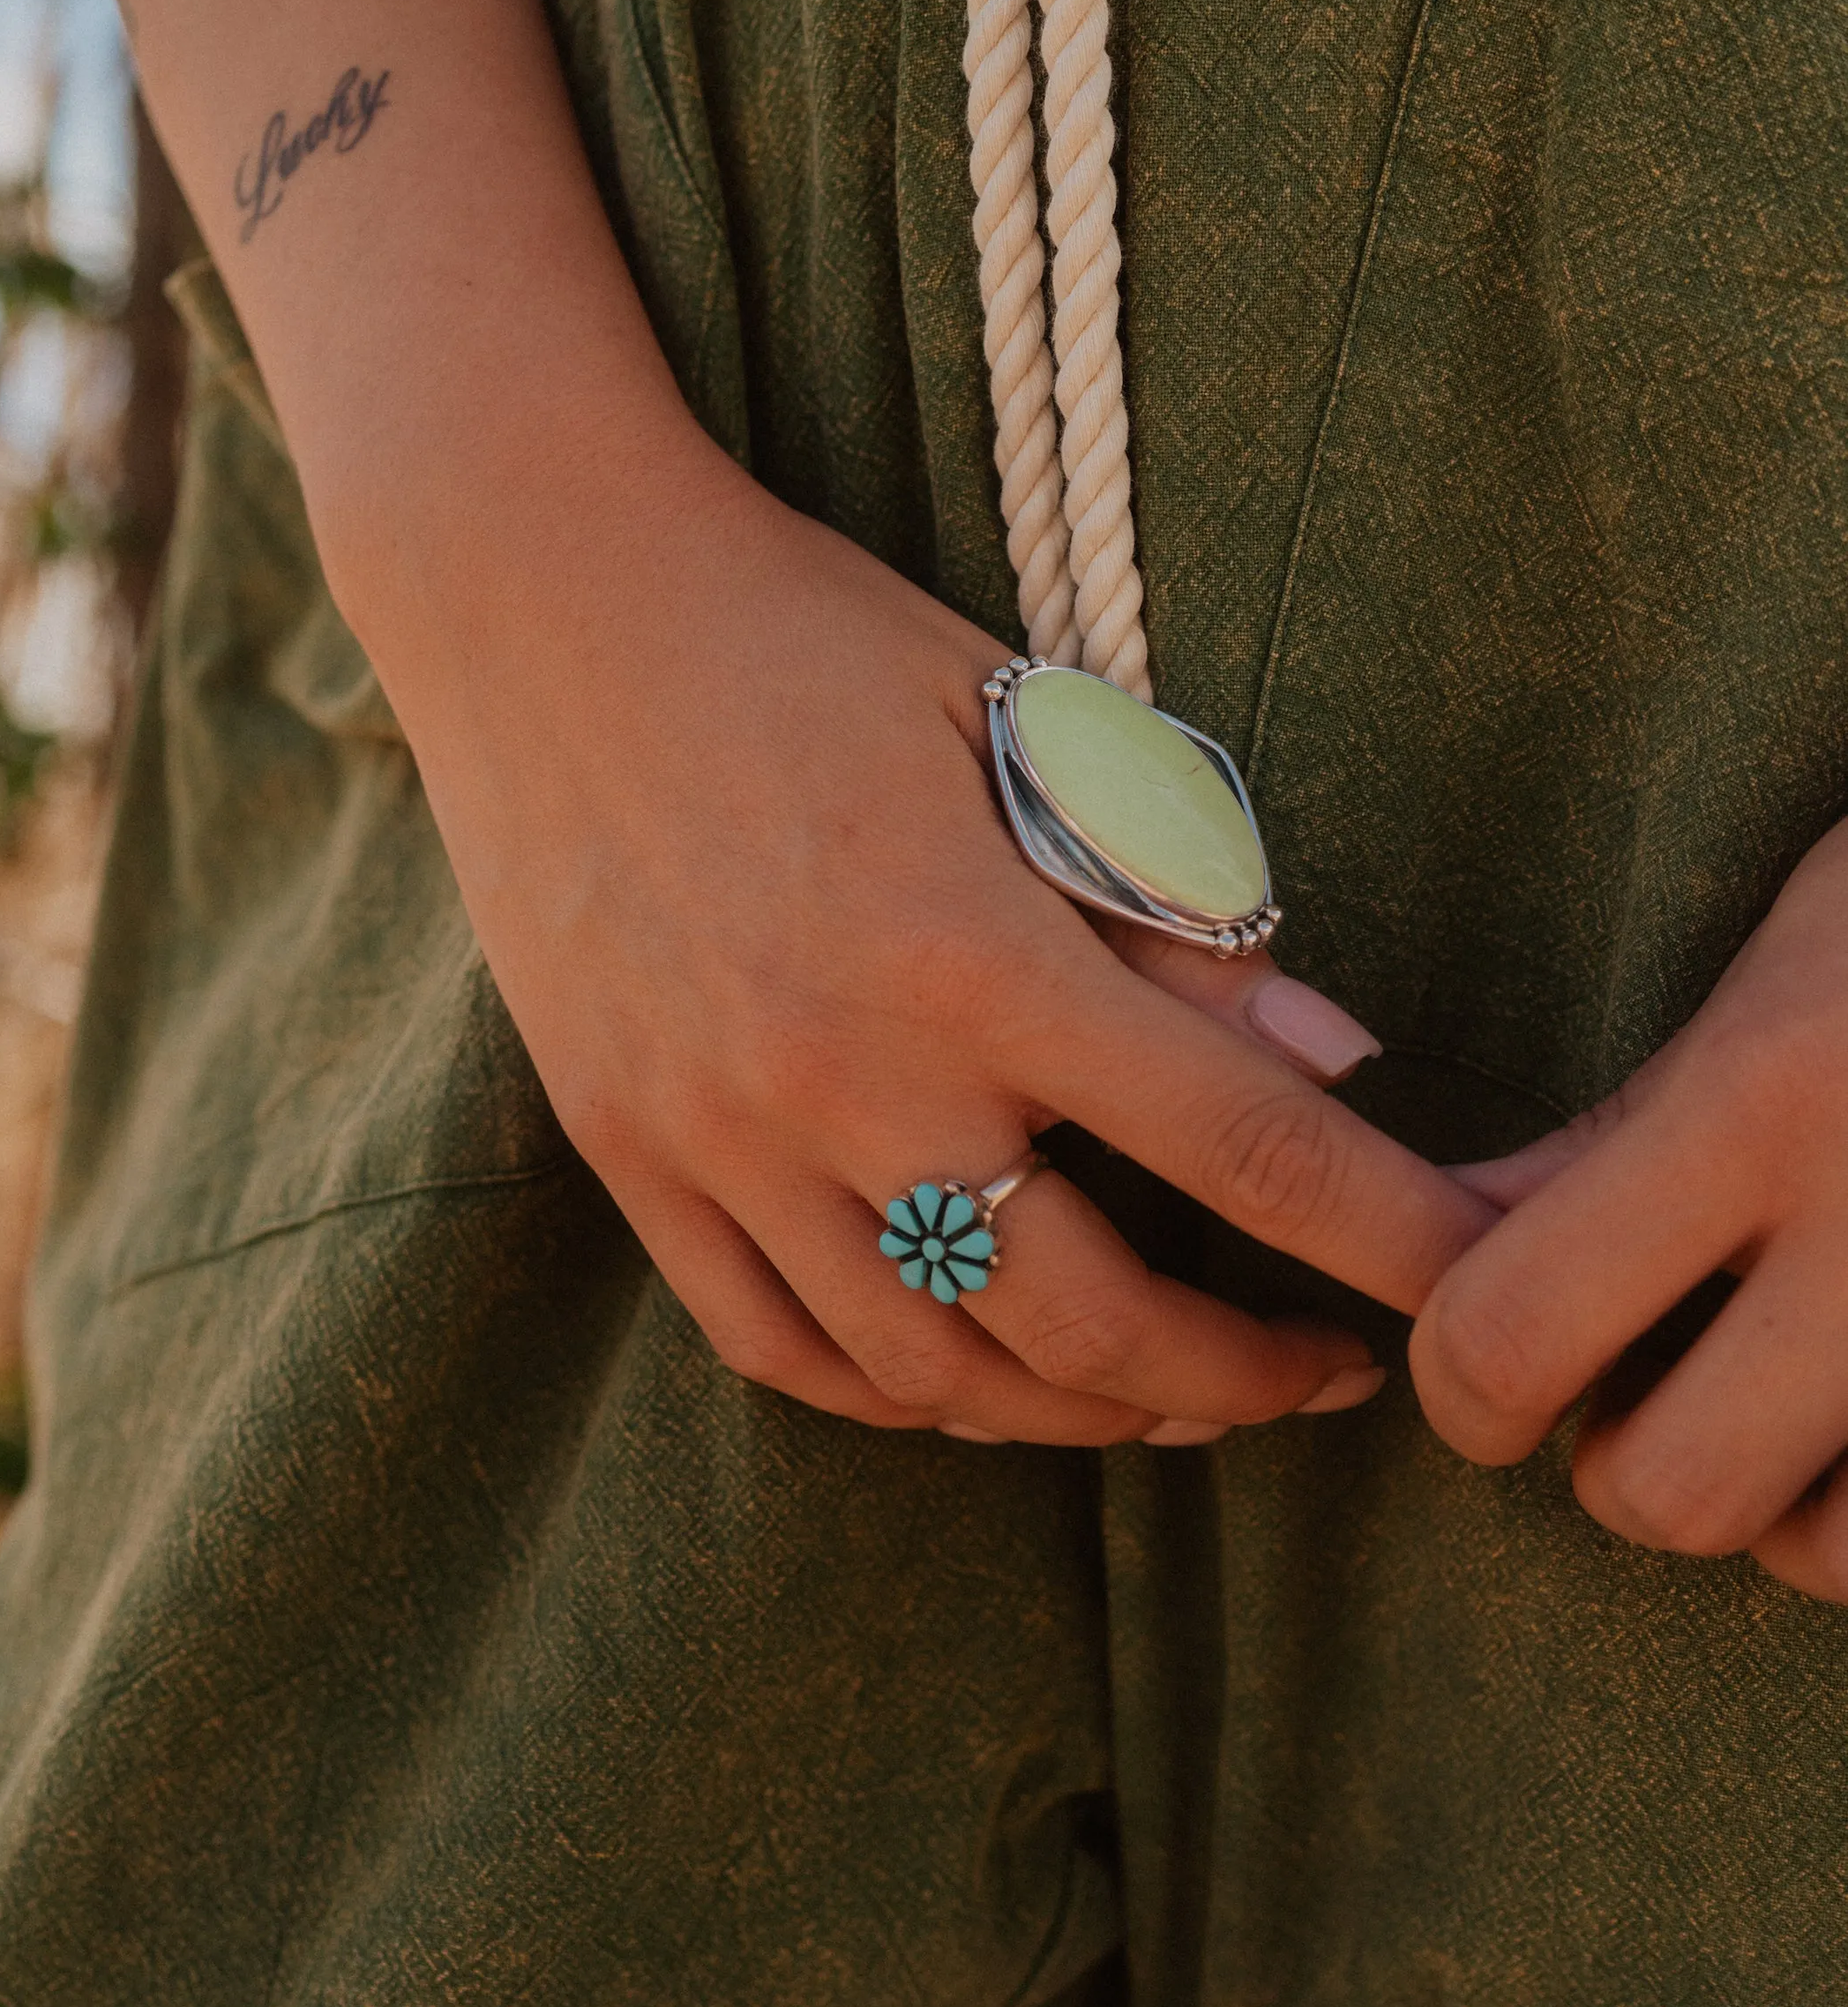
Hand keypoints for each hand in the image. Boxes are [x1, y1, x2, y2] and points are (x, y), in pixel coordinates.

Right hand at [355, 414, 1490, 1448]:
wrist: (538, 597)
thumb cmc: (806, 635)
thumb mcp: (1024, 725)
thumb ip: (1173, 904)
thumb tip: (1334, 1062)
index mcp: (977, 948)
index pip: (1241, 1146)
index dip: (1385, 1240)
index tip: (1468, 1294)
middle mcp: (849, 1074)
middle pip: (1089, 1318)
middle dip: (1235, 1378)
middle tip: (1311, 1374)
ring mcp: (722, 1133)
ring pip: (933, 1369)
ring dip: (1076, 1410)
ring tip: (1156, 1394)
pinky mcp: (628, 1152)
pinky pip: (779, 1345)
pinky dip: (896, 1393)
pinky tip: (970, 1374)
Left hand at [1411, 817, 1847, 1596]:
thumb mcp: (1788, 957)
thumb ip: (1616, 1127)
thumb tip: (1442, 1244)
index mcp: (1771, 1092)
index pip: (1507, 1332)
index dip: (1466, 1375)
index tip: (1493, 1348)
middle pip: (1666, 1493)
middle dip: (1626, 1459)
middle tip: (1657, 1372)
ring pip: (1824, 1557)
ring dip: (1787, 1504)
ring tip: (1805, 1392)